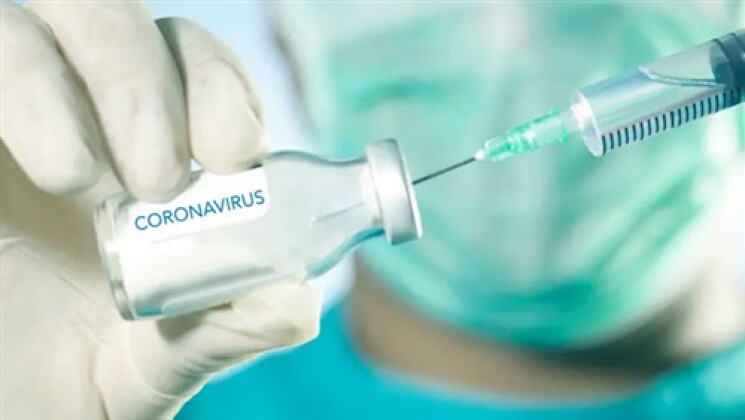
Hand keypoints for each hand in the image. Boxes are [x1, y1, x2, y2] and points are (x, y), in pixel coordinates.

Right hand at [1, 1, 320, 417]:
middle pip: (123, 19)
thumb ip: (227, 331)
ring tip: (89, 184)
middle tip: (159, 175)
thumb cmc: (73, 373)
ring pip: (44, 17)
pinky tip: (58, 168)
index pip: (198, 67)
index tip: (233, 151)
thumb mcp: (161, 364)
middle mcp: (82, 115)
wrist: (0, 402)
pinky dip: (19, 91)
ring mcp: (14, 111)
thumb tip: (296, 305)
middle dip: (150, 81)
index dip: (221, 86)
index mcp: (150, 155)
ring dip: (82, 85)